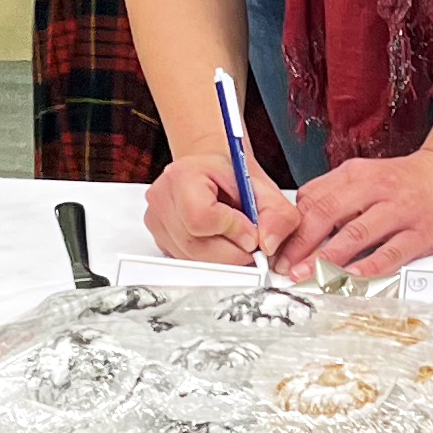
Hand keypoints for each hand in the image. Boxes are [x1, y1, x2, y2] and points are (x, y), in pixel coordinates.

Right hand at [143, 152, 301, 267]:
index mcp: (183, 175)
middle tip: (250, 245)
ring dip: (222, 259)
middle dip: (231, 253)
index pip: (201, 217)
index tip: (251, 231)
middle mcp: (162, 196)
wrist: (213, 172)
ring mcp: (156, 219)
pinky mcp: (158, 237)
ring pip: (190, 258)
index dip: (232, 230)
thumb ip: (277, 216)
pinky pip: (185, 261)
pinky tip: (220, 243)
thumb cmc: (233, 177)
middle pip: (195, 245)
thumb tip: (268, 245)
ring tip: (236, 241)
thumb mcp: (264, 189)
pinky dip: (208, 260)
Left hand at [278, 144, 432, 280]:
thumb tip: (295, 223)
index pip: (312, 200)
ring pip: (357, 233)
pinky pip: (391, 251)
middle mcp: (375, 189)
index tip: (275, 249)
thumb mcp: (363, 177)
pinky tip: (352, 277)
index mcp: (355, 174)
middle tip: (284, 267)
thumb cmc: (403, 182)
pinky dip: (370, 266)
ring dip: (327, 257)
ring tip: (307, 276)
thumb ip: (331, 196)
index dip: (289, 227)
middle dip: (301, 244)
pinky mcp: (420, 231)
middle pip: (328, 214)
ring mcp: (399, 210)